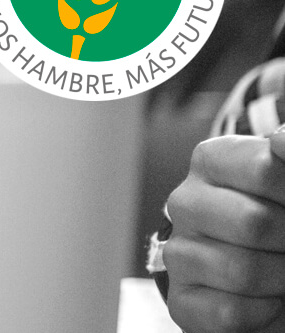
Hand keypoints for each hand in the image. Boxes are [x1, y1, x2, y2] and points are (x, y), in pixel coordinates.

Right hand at [165, 131, 284, 331]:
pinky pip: (229, 312)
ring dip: (281, 279)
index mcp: (213, 160)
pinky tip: (267, 299)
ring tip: (283, 273)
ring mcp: (178, 252)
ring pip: (241, 272)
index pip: (263, 168)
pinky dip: (265, 312)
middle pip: (253, 224)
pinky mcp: (182, 300)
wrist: (279, 277)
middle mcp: (185, 202)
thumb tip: (283, 140)